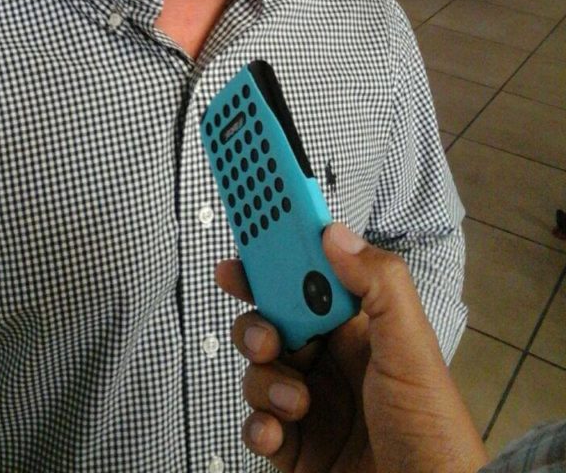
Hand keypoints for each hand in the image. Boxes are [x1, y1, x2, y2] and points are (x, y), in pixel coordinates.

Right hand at [217, 223, 487, 472]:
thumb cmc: (436, 436)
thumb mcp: (413, 349)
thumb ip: (378, 284)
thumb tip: (334, 234)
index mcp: (359, 332)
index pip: (311, 282)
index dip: (278, 263)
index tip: (247, 250)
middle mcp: (332, 365)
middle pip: (274, 324)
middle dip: (258, 324)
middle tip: (266, 336)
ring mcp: (311, 408)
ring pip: (260, 373)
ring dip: (266, 382)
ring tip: (297, 402)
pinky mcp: (296, 450)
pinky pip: (257, 425)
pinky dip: (259, 425)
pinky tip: (279, 431)